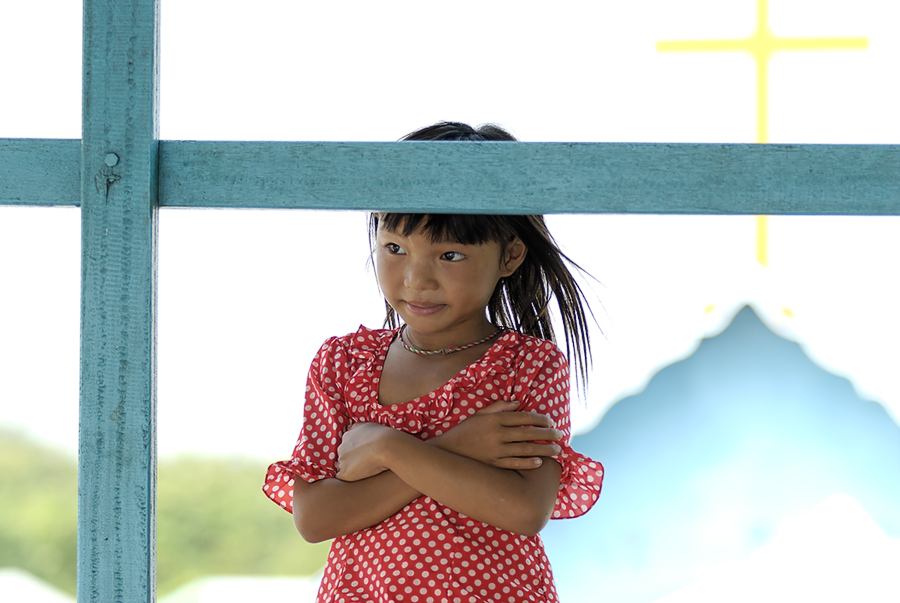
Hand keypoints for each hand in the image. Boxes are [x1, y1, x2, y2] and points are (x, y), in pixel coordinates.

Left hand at [336, 422, 404, 481]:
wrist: (385, 447)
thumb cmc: (381, 435)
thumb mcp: (368, 425)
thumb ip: (357, 427)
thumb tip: (351, 428)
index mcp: (347, 436)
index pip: (346, 446)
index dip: (355, 451)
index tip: (364, 454)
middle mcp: (341, 448)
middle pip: (343, 456)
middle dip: (351, 459)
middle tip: (365, 462)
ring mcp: (342, 461)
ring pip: (343, 467)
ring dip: (351, 469)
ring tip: (365, 469)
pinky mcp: (345, 472)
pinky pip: (342, 477)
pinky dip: (350, 477)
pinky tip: (360, 476)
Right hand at [430, 400, 563, 469]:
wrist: (447, 451)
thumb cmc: (465, 431)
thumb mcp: (479, 414)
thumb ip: (498, 407)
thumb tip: (518, 404)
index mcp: (495, 419)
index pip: (524, 417)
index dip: (540, 419)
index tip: (551, 421)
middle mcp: (497, 434)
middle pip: (529, 433)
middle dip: (548, 434)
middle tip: (560, 435)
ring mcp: (496, 450)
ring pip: (526, 449)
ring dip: (544, 449)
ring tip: (556, 449)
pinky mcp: (494, 464)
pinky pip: (515, 464)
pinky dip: (528, 463)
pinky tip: (540, 461)